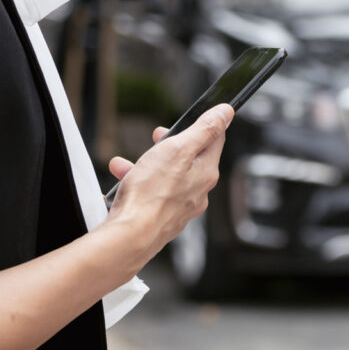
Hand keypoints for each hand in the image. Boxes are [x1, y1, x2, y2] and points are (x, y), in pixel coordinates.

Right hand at [103, 105, 232, 261]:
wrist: (129, 237)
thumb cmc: (150, 194)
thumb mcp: (178, 149)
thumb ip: (204, 130)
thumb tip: (226, 112)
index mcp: (206, 173)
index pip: (215, 140)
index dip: (203, 124)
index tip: (191, 118)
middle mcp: (198, 192)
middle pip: (190, 158)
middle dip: (170, 144)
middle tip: (157, 137)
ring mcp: (180, 207)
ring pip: (167, 176)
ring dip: (147, 165)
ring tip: (125, 163)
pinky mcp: (162, 218)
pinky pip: (153, 194)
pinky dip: (138, 184)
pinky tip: (122, 183)